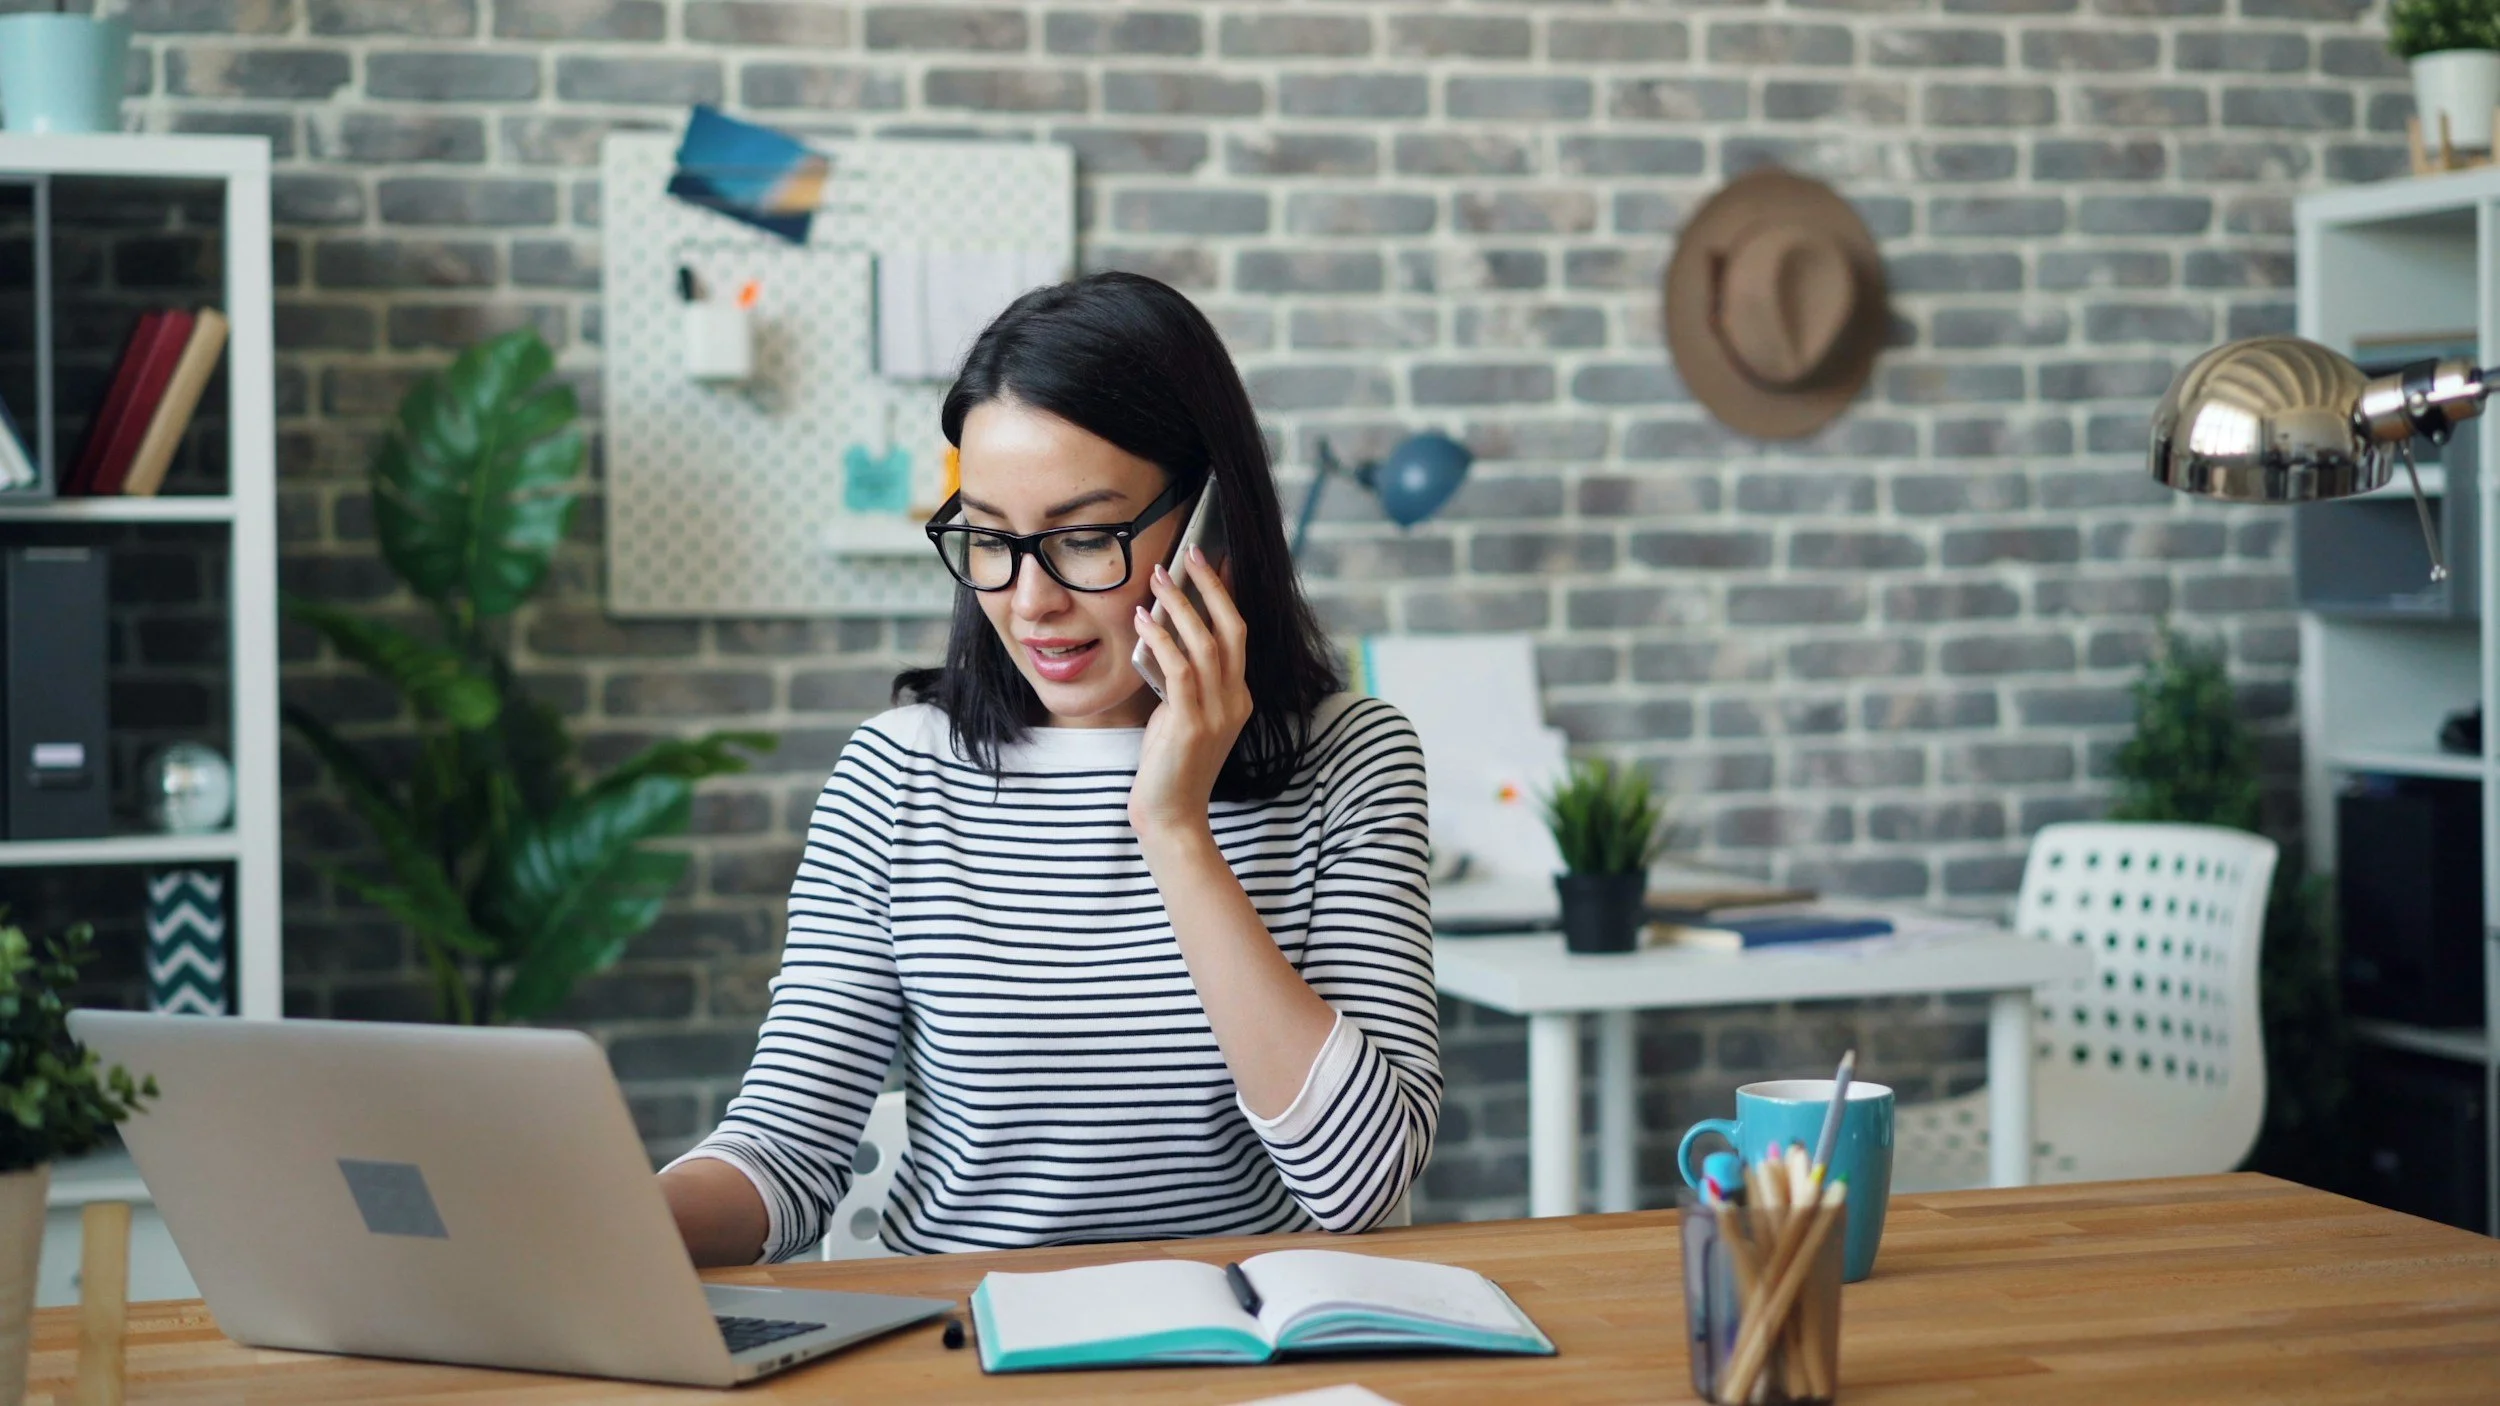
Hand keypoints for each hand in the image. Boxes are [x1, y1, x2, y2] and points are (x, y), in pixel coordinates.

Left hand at [1128, 546, 1251, 838]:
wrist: (1171, 818)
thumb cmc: (1170, 766)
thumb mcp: (1180, 715)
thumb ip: (1181, 681)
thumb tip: (1162, 637)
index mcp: (1239, 697)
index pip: (1238, 635)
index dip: (1227, 595)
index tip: (1213, 560)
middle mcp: (1236, 701)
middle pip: (1232, 629)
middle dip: (1211, 586)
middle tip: (1190, 553)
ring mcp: (1217, 713)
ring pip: (1205, 643)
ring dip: (1179, 605)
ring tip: (1157, 577)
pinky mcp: (1191, 724)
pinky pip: (1178, 670)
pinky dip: (1160, 638)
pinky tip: (1141, 618)